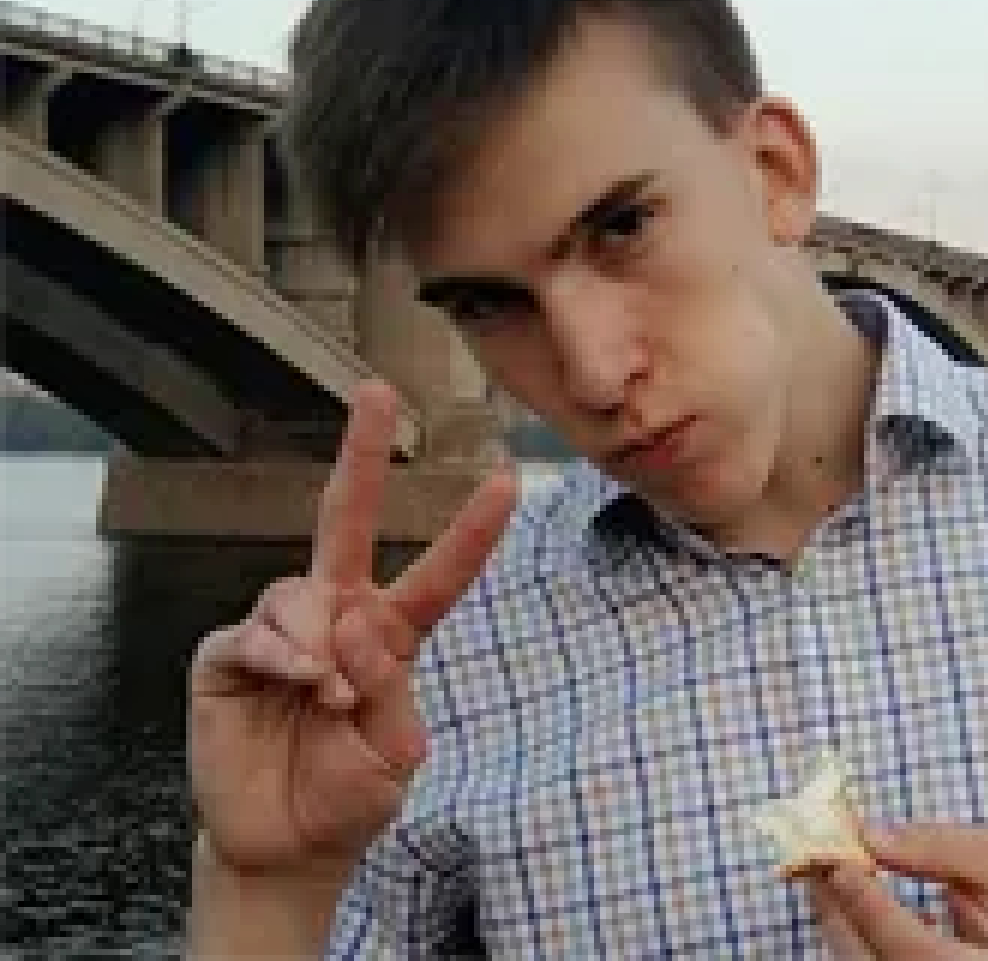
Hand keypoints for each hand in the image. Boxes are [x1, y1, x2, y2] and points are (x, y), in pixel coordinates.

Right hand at [188, 379, 518, 874]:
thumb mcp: (393, 750)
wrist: (285, 847)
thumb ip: (386, 684)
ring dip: (320, 641)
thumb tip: (346, 623)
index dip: (471, 530)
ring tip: (327, 695)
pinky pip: (256, 631)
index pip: (439, 575)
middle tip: (377, 389)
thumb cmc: (349, 793)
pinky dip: (281, 654)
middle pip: (346, 520)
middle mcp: (337, 615)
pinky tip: (295, 681)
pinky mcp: (229, 653)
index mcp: (392, 635)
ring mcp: (283, 628)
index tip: (507, 479)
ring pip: (303, 590)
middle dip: (361, 453)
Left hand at [808, 824, 987, 959]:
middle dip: (838, 905)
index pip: (916, 952)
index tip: (839, 863)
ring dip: (835, 911)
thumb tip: (870, 835)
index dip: (871, 908)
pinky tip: (847, 886)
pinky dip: (845, 924)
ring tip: (823, 861)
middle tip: (813, 852)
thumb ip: (940, 846)